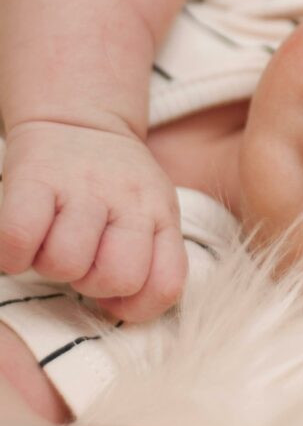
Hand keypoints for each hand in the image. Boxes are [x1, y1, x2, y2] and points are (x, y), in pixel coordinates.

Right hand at [0, 120, 187, 321]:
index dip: (135, 304)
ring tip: (52, 241)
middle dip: (92, 282)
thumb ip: (152, 256)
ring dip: (51, 265)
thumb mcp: (151, 211)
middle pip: (116, 277)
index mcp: (160, 215)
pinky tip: (22, 242)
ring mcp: (83, 187)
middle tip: (81, 258)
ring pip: (66, 263)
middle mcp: (129, 199)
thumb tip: (120, 308)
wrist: (79, 118)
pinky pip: (19, 239)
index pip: (165, 286)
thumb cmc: (115, 184)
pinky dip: (13, 255)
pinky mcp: (34, 177)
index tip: (114, 290)